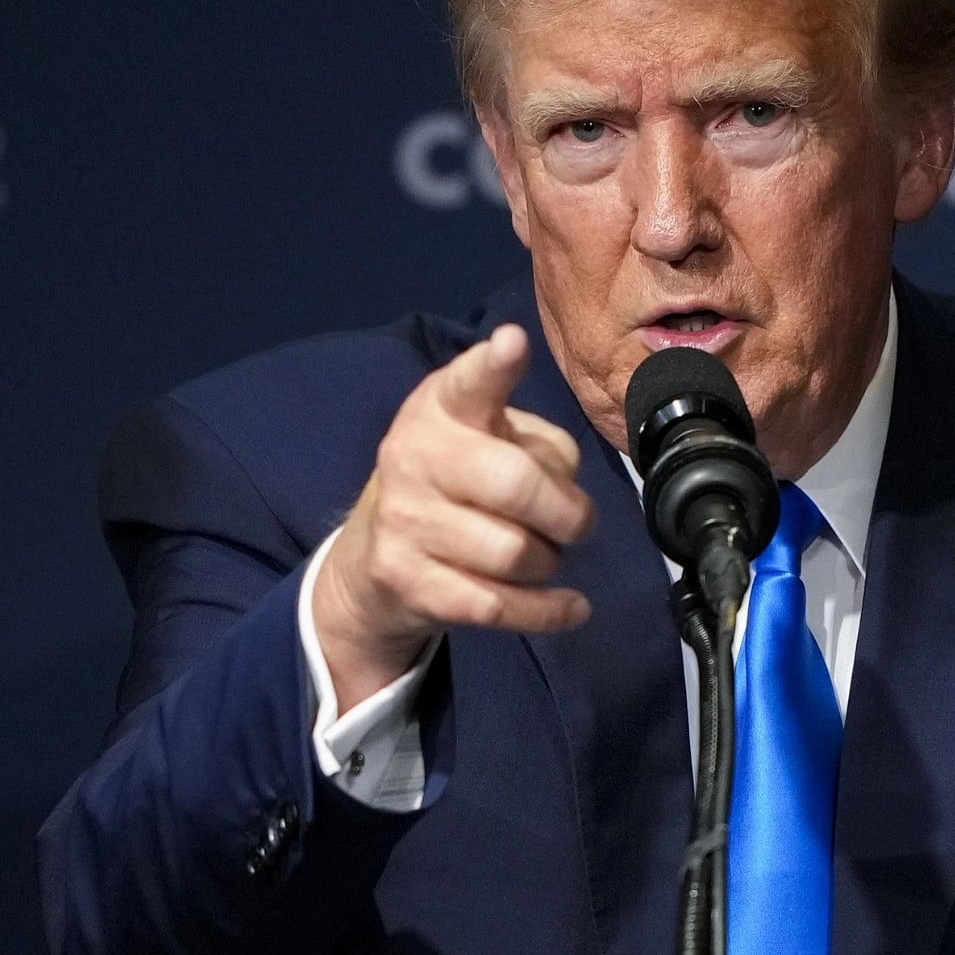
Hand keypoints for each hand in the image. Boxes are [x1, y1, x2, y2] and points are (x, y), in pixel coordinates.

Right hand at [312, 323, 599, 706]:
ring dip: (550, 562)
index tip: (513, 343)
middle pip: (515, 484)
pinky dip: (548, 611)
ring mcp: (405, 522)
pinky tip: (571, 607)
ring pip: (515, 554)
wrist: (375, 556)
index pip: (468, 382)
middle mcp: (414, 457)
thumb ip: (534, 445)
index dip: (493, 365)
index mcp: (440, 409)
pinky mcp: (409, 582)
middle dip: (568, 513)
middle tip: (579, 524)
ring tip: (547, 556)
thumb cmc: (454, 484)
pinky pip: (499, 605)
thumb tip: (568, 491)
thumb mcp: (484, 440)